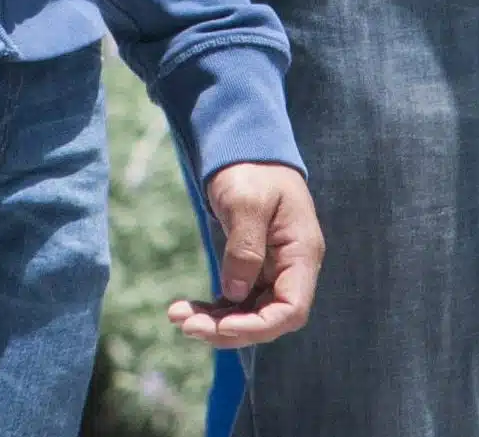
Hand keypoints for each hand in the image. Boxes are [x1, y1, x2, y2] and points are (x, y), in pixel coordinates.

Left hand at [170, 163, 321, 344]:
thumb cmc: (250, 170)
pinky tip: (186, 309)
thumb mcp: (246, 202)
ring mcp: (273, 270)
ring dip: (215, 322)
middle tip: (187, 326)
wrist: (244, 149)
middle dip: (229, 329)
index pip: (291, 309)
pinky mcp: (253, 268)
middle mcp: (291, 268)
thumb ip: (244, 249)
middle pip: (268, 318)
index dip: (259, 326)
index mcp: (301, 253)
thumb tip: (234, 294)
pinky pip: (236, 300)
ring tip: (177, 316)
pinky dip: (213, 309)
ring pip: (248, 313)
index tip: (223, 326)